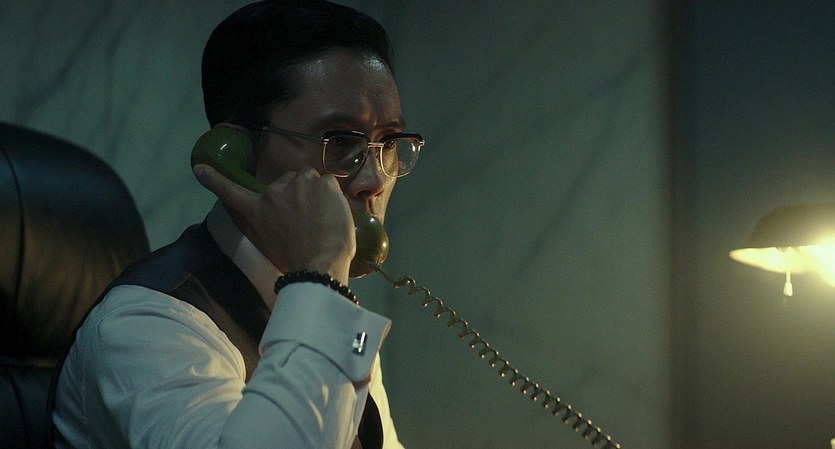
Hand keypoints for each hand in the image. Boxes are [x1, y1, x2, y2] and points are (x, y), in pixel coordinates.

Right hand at [193, 164, 354, 284]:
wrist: (318, 263)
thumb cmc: (298, 262)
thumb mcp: (272, 244)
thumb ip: (273, 224)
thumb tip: (286, 221)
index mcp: (257, 211)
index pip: (230, 191)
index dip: (214, 180)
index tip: (199, 168)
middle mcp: (273, 192)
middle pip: (288, 181)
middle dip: (297, 194)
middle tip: (307, 219)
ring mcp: (298, 184)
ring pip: (310, 179)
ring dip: (316, 192)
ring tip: (322, 218)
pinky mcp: (321, 182)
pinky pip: (330, 182)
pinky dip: (334, 196)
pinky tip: (334, 214)